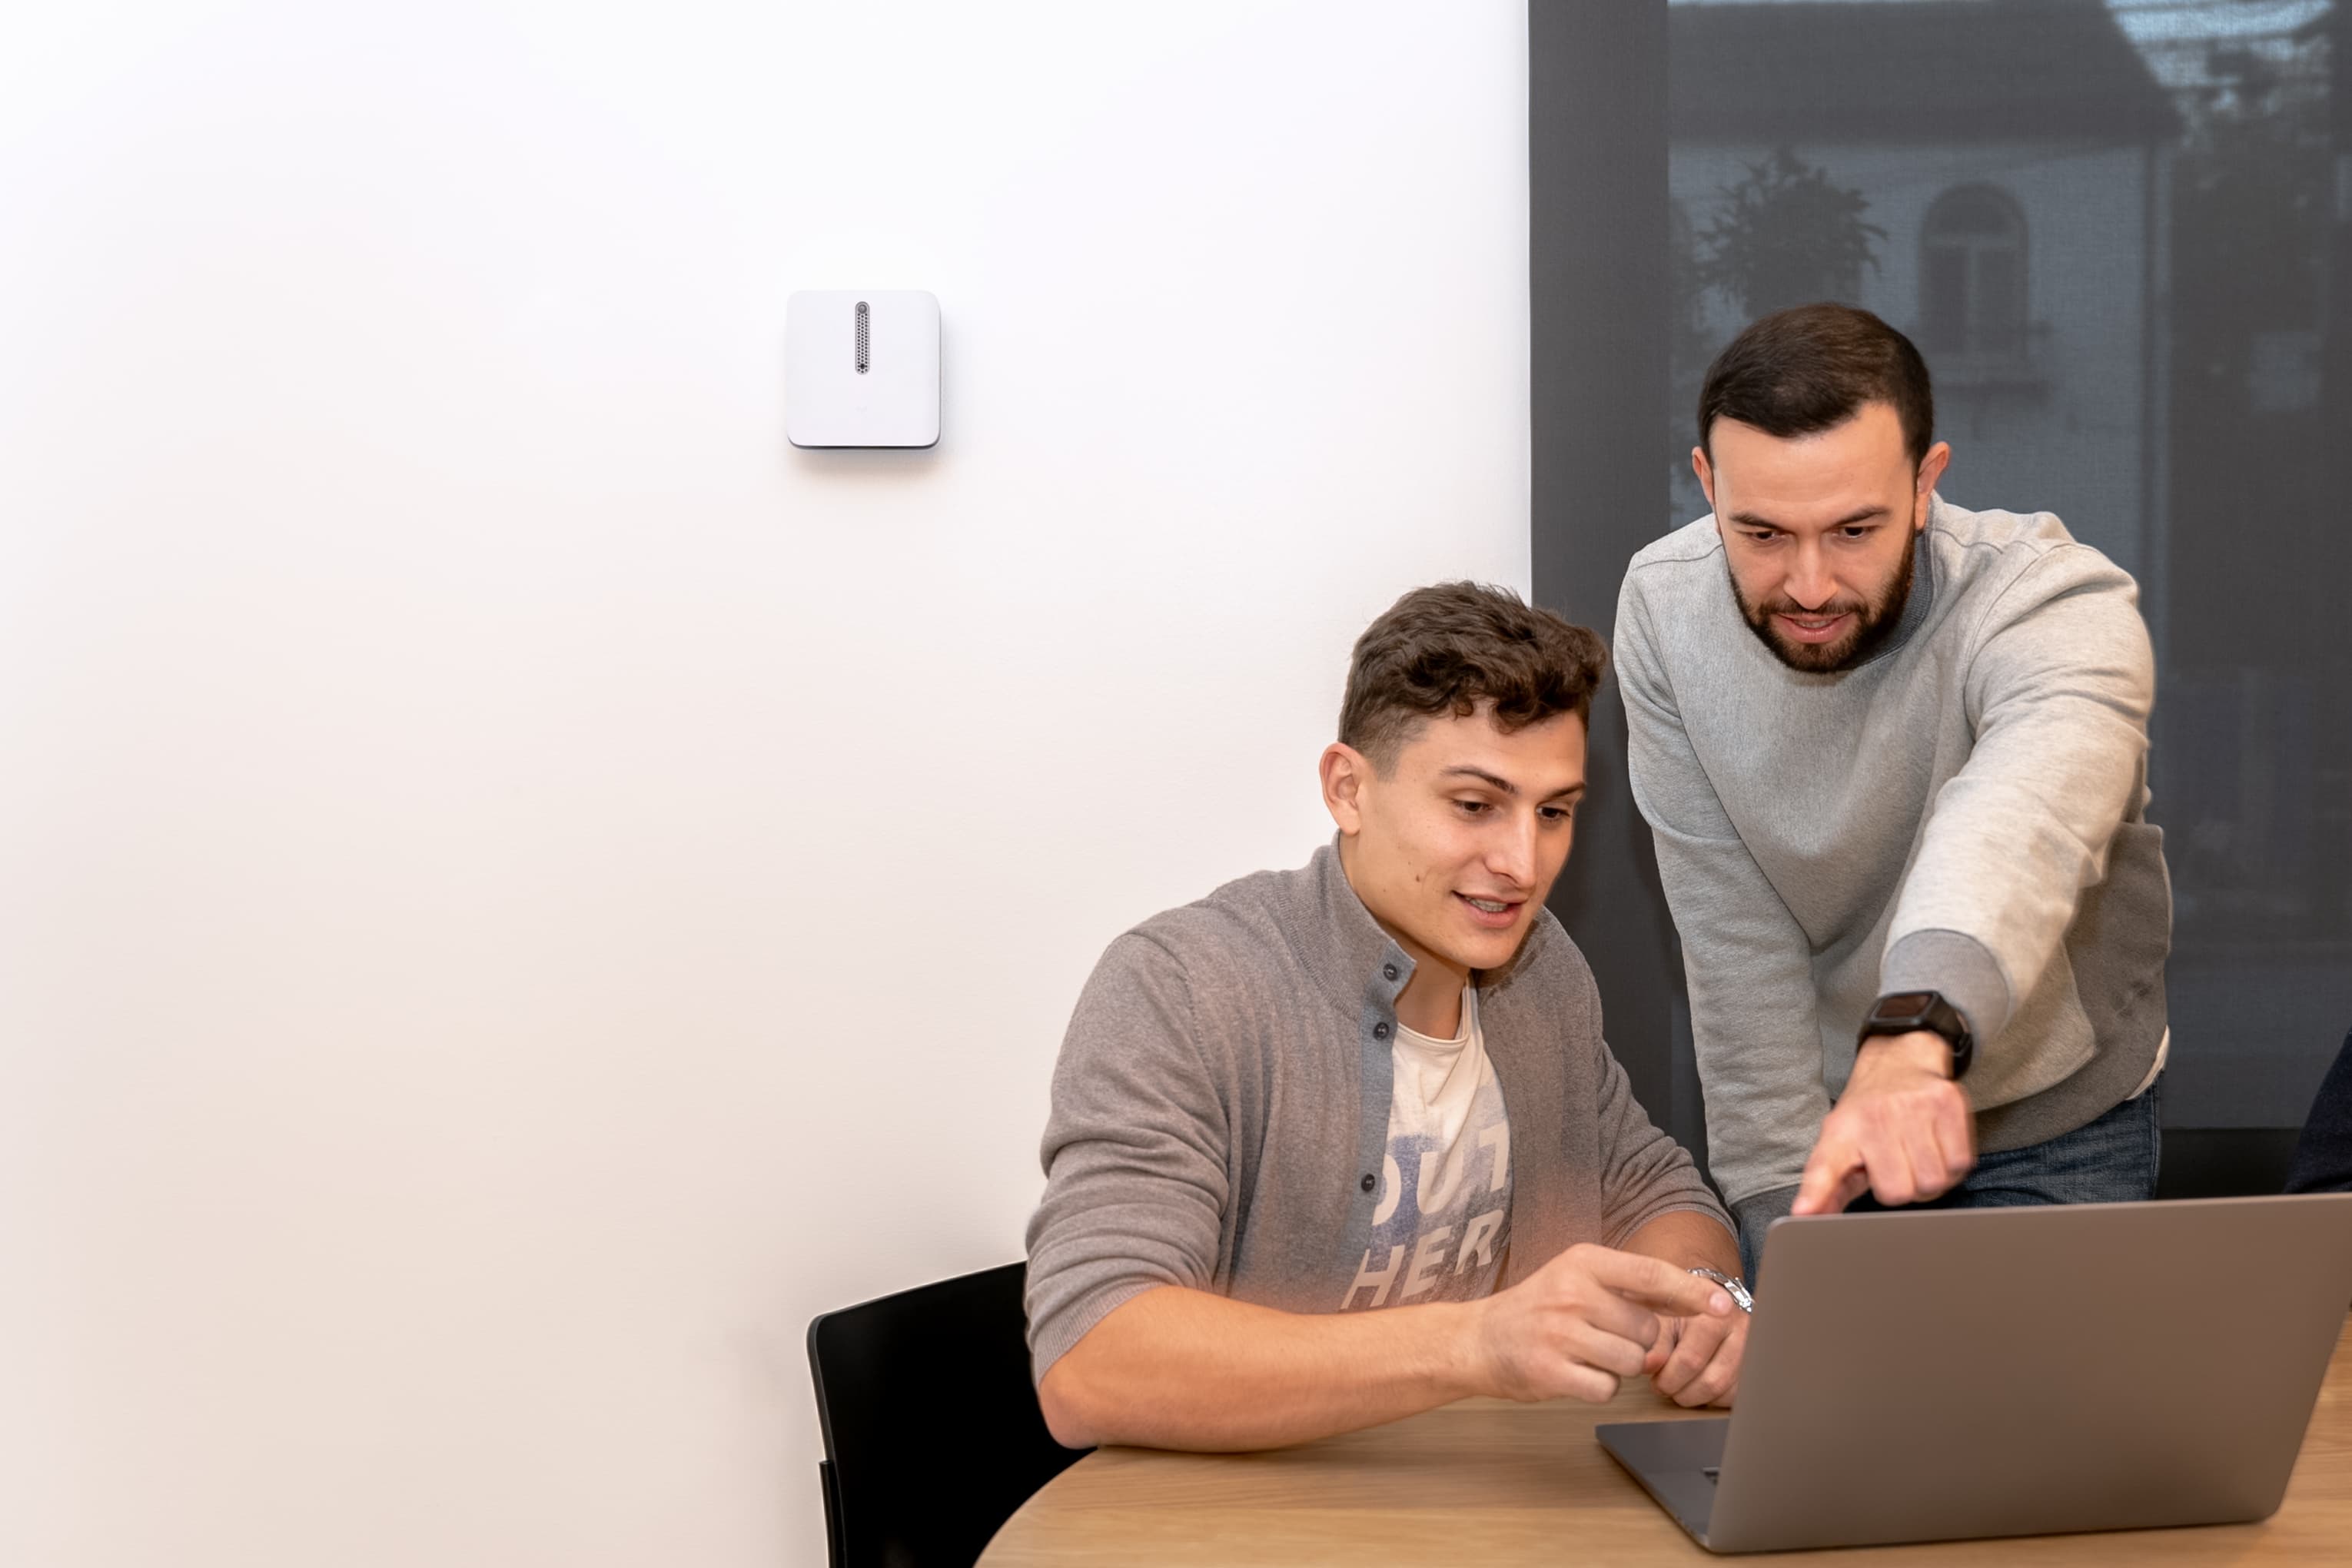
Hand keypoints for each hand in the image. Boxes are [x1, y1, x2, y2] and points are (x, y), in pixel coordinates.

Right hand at [1467, 1243, 1736, 1403]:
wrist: (1479, 1338)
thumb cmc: (1538, 1308)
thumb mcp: (1579, 1278)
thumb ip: (1634, 1287)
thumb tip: (1699, 1299)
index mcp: (1583, 1261)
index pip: (1652, 1274)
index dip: (1692, 1291)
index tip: (1725, 1305)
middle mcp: (1572, 1292)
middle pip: (1647, 1330)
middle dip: (1636, 1342)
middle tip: (1601, 1335)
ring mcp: (1559, 1333)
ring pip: (1632, 1363)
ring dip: (1619, 1366)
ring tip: (1585, 1353)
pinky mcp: (1550, 1371)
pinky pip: (1606, 1389)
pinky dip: (1598, 1386)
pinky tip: (1574, 1372)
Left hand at [1643, 1298, 1747, 1407]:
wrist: (1709, 1301)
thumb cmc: (1682, 1309)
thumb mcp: (1664, 1317)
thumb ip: (1654, 1342)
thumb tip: (1646, 1365)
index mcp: (1716, 1313)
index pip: (1690, 1360)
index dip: (1667, 1376)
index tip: (1654, 1375)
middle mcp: (1741, 1331)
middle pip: (1710, 1382)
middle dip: (1679, 1390)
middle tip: (1662, 1384)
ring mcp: (1752, 1351)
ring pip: (1722, 1392)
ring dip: (1693, 1396)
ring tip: (1677, 1384)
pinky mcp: (1755, 1368)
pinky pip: (1733, 1397)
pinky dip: (1711, 1397)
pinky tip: (1696, 1382)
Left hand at [1791, 1031, 1974, 1214]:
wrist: (1898, 1061)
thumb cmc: (1867, 1114)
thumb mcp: (1839, 1145)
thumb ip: (1825, 1185)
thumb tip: (1805, 1216)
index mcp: (1841, 1132)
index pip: (1825, 1167)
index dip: (1816, 1193)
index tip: (1803, 1213)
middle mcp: (1875, 1117)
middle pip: (1902, 1193)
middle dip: (1904, 1190)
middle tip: (1899, 1168)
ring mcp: (1914, 1107)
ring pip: (1935, 1181)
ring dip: (1931, 1180)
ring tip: (1918, 1158)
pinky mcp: (1947, 1103)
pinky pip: (1961, 1163)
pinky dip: (1953, 1166)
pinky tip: (1938, 1148)